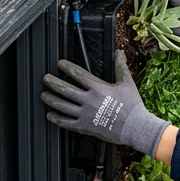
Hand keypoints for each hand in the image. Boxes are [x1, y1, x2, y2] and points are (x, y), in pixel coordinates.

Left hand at [41, 50, 169, 156]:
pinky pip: (67, 122)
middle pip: (65, 89)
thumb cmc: (133, 106)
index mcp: (98, 88)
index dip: (66, 67)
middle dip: (52, 82)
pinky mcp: (86, 127)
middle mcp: (89, 100)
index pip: (77, 74)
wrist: (137, 128)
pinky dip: (57, 118)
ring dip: (50, 99)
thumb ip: (120, 66)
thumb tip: (119, 52)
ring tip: (43, 95)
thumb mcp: (127, 83)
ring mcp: (86, 114)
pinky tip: (50, 115)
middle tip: (45, 78)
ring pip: (62, 106)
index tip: (59, 63)